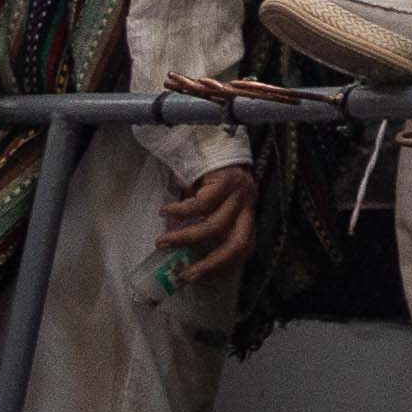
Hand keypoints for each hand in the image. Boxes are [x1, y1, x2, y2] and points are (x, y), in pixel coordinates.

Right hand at [155, 158, 256, 288]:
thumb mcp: (211, 202)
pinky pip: (201, 203)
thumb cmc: (210, 174)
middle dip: (212, 263)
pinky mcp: (227, 180)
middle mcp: (248, 204)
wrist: (213, 136)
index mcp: (247, 213)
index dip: (226, 265)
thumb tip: (179, 250)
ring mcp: (240, 192)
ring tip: (163, 241)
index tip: (200, 275)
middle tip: (186, 274)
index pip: (246, 247)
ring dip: (186, 238)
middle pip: (237, 243)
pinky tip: (166, 211)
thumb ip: (201, 223)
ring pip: (215, 226)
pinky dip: (180, 211)